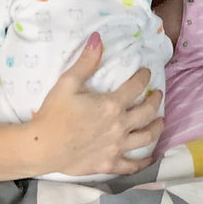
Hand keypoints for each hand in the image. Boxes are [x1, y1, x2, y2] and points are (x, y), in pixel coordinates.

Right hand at [30, 32, 163, 175]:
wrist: (42, 147)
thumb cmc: (54, 113)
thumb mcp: (68, 82)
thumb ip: (86, 61)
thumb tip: (98, 37)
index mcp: (112, 104)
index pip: (136, 86)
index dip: (144, 77)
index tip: (146, 73)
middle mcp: (120, 125)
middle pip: (148, 112)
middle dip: (156, 100)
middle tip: (158, 94)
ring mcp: (117, 146)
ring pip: (146, 137)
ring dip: (157, 127)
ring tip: (160, 121)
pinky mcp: (110, 164)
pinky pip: (132, 165)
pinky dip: (143, 163)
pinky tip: (150, 159)